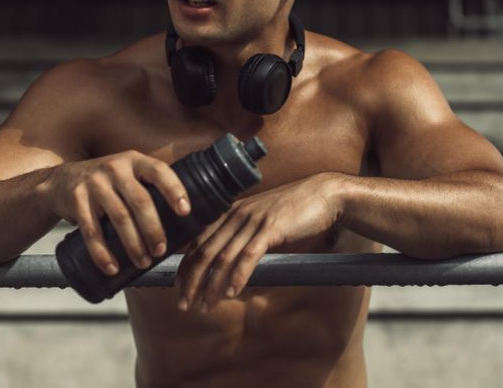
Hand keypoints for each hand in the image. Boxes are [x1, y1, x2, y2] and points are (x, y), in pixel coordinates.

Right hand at [39, 150, 191, 274]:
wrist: (61, 180)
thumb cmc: (107, 182)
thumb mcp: (128, 173)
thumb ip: (149, 187)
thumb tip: (186, 219)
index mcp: (134, 160)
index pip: (159, 171)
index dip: (175, 190)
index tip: (186, 211)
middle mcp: (115, 168)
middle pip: (140, 201)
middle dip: (154, 229)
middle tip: (161, 251)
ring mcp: (94, 184)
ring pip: (119, 218)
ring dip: (133, 245)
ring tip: (143, 262)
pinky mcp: (77, 201)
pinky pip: (91, 231)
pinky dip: (102, 253)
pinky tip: (112, 267)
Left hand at [175, 173, 343, 312]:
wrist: (324, 195)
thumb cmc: (294, 210)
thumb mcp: (261, 218)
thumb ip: (243, 233)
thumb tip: (228, 259)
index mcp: (231, 211)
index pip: (198, 241)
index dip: (185, 267)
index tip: (178, 288)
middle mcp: (237, 214)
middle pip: (204, 251)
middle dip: (191, 282)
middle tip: (184, 304)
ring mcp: (253, 220)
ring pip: (223, 257)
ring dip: (211, 286)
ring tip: (205, 307)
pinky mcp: (271, 228)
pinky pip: (249, 256)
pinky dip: (237, 277)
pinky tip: (231, 293)